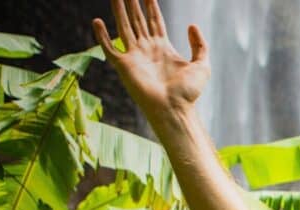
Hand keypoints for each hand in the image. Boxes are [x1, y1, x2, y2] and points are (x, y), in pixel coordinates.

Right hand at [92, 0, 209, 123]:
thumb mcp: (202, 66)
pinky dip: (102, 36)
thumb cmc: (188, 93)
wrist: (174, 109)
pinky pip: (109, 48)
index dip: (152, 8)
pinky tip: (96, 21)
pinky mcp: (124, 66)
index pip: (155, 22)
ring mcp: (135, 57)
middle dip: (133, 5)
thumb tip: (191, 25)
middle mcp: (147, 50)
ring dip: (119, 11)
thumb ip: (200, 45)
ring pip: (124, 28)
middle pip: (138, 21)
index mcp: (164, 49)